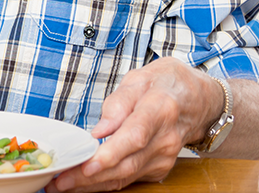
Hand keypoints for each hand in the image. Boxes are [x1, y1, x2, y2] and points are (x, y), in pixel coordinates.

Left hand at [47, 57, 215, 192]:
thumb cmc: (167, 84)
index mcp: (160, 108)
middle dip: (90, 176)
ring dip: (92, 184)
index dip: (111, 154)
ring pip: (125, 177)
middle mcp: (165, 138)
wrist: (198, 100)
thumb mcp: (141, 77)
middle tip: (59, 180)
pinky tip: (81, 182)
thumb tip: (100, 129)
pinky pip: (128, 179)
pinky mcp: (159, 168)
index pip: (135, 136)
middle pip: (127, 164)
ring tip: (61, 184)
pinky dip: (104, 182)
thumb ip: (119, 102)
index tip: (88, 165)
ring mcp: (164, 157)